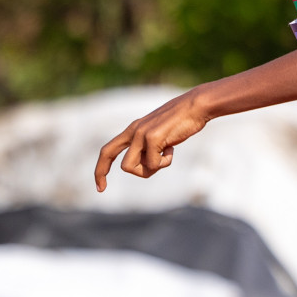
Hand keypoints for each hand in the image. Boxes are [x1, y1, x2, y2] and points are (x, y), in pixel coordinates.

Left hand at [94, 90, 212, 191]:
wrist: (196, 107)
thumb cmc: (182, 123)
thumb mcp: (160, 137)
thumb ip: (148, 150)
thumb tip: (144, 167)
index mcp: (133, 130)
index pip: (108, 149)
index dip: (101, 167)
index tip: (100, 186)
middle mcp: (133, 130)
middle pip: (107, 153)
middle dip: (101, 173)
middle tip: (101, 189)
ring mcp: (141, 133)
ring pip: (128, 167)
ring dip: (146, 170)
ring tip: (163, 158)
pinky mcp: (152, 137)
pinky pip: (152, 164)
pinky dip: (164, 163)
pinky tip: (172, 149)